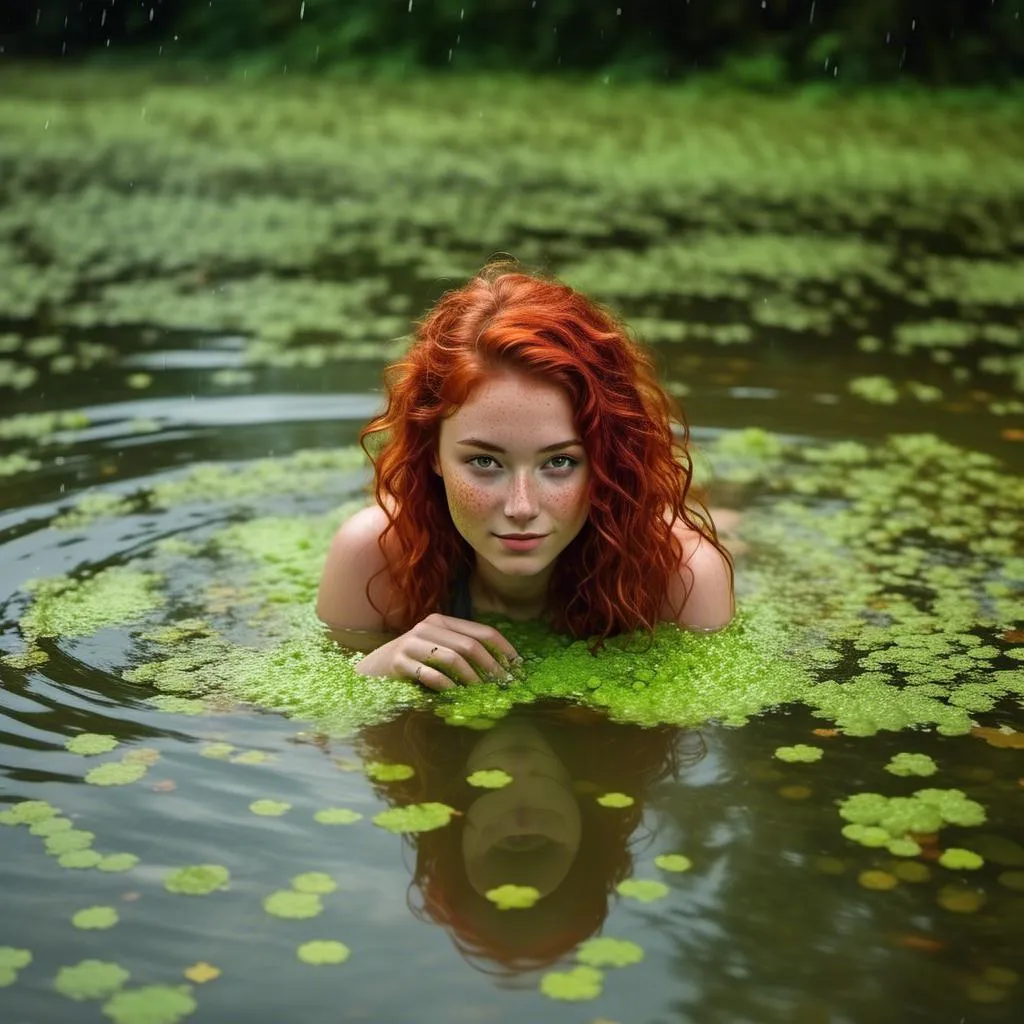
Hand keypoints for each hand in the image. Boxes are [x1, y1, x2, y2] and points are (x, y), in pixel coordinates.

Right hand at [353, 613, 519, 690]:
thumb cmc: (413, 660)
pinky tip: (455, 694)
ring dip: (471, 678)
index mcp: (441, 621)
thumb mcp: (437, 647)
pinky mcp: (400, 662)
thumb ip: (461, 650)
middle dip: (491, 666)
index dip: (503, 648)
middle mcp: (427, 627)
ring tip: (481, 692)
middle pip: (469, 646)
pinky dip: (447, 685)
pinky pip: (430, 674)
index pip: (481, 631)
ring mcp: (412, 643)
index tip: (517, 666)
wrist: (373, 668)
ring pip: (452, 659)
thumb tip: (500, 667)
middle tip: (503, 684)